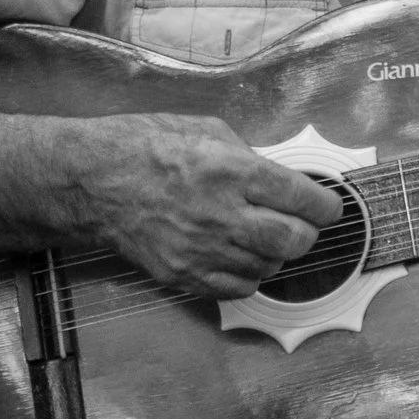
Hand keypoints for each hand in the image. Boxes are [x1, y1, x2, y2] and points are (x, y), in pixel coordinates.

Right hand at [65, 114, 342, 299]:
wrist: (90, 181)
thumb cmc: (146, 146)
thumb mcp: (206, 130)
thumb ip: (250, 157)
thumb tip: (281, 178)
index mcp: (233, 172)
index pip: (303, 199)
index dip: (326, 206)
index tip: (328, 207)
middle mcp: (222, 214)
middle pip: (294, 240)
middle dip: (306, 233)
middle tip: (299, 223)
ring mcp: (201, 249)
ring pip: (269, 267)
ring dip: (276, 253)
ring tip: (263, 235)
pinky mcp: (183, 274)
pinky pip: (239, 288)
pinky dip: (250, 275)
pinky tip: (240, 255)